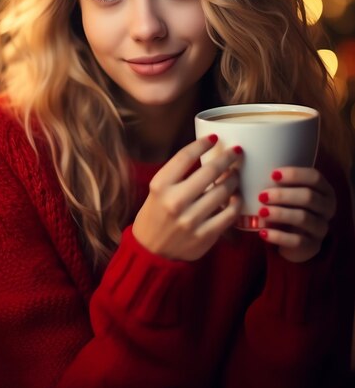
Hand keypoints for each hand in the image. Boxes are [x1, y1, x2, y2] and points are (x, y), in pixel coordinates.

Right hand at [132, 136, 242, 260]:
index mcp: (161, 185)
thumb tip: (207, 153)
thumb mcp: (158, 189)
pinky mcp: (204, 236)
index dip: (202, 144)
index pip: (185, 157)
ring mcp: (191, 220)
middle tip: (236, 152)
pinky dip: (236, 202)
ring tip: (235, 175)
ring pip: (223, 191)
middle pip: (210, 171)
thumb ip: (179, 173)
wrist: (150, 250)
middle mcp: (175, 201)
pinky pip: (229, 214)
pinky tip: (235, 196)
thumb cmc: (156, 213)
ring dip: (234, 179)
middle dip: (228, 158)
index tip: (214, 138)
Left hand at [257, 167, 335, 262]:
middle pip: (309, 197)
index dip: (295, 174)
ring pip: (304, 218)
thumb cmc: (287, 207)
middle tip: (262, 196)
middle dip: (283, 195)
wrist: (292, 239)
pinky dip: (278, 236)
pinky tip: (263, 232)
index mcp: (323, 190)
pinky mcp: (312, 246)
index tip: (273, 175)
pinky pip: (297, 241)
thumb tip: (252, 164)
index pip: (314, 177)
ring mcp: (321, 228)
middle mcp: (327, 208)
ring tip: (261, 212)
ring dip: (280, 214)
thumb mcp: (287, 192)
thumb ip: (280, 181)